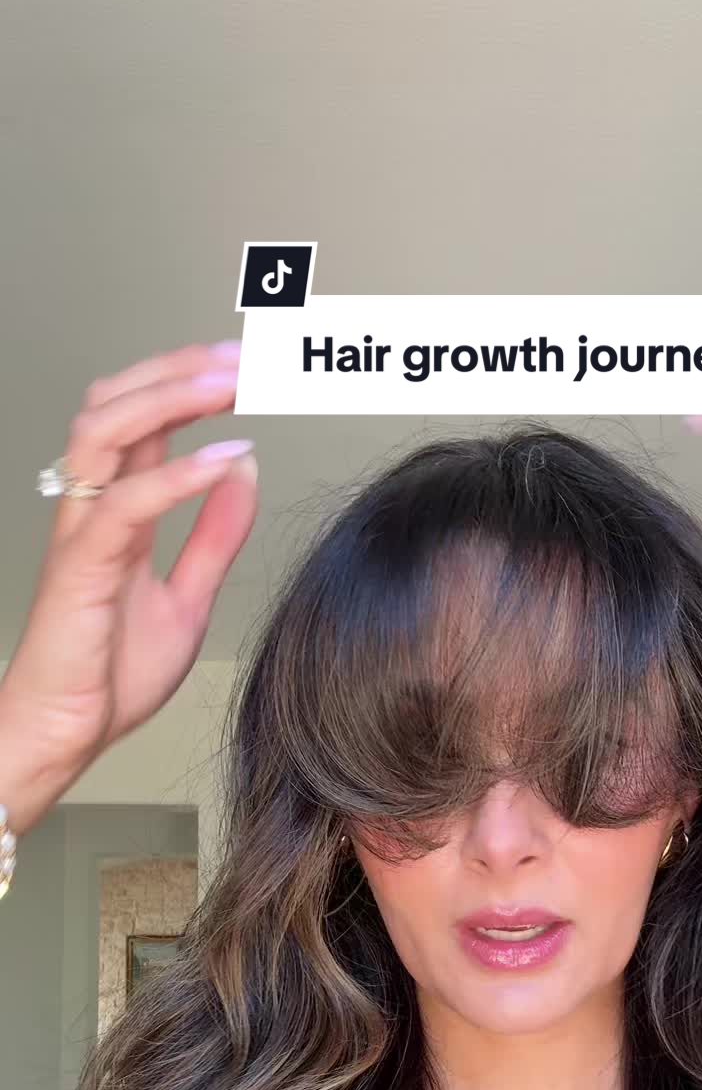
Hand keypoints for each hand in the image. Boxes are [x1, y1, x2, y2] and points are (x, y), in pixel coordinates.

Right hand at [0, 341, 255, 820]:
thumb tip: (242, 471)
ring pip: (106, 430)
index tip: (243, 367)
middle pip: (117, 404)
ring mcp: (82, 531)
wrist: (70, 732)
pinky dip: (175, 475)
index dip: (187, 382)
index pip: (143, 420)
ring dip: (169, 399)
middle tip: (241, 358)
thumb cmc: (110, 672)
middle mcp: (92, 507)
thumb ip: (215, 537)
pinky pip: (125, 503)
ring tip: (226, 384)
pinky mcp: (83, 567)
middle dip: (178, 370)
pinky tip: (221, 460)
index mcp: (116, 510)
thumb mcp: (188, 597)